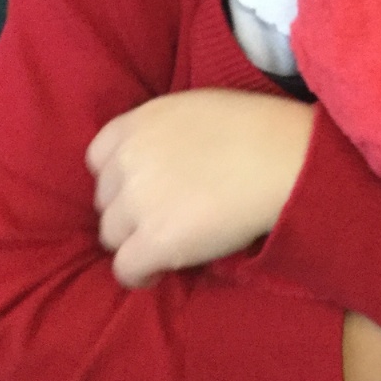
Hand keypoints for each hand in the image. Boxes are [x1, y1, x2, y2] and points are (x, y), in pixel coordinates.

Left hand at [88, 89, 314, 286]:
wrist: (282, 157)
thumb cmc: (255, 127)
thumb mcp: (194, 108)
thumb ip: (163, 132)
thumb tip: (163, 160)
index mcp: (136, 123)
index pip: (99, 159)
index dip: (121, 178)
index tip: (144, 188)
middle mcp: (128, 160)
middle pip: (105, 200)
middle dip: (129, 210)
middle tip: (165, 216)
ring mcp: (137, 202)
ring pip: (111, 236)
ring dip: (135, 241)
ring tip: (169, 243)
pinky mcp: (155, 241)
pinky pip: (125, 269)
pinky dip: (141, 273)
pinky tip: (163, 269)